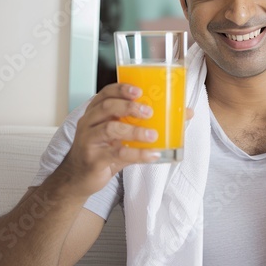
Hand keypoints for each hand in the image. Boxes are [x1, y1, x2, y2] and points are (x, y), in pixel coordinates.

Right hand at [62, 83, 193, 196]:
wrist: (79, 178)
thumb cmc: (103, 150)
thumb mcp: (122, 135)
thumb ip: (147, 124)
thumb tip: (186, 114)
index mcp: (96, 112)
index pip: (106, 93)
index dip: (122, 88)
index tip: (139, 90)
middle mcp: (89, 122)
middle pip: (107, 107)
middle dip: (129, 106)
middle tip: (149, 112)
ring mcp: (89, 140)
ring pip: (110, 129)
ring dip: (134, 130)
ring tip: (153, 135)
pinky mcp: (93, 159)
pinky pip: (116, 153)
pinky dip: (137, 153)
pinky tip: (152, 155)